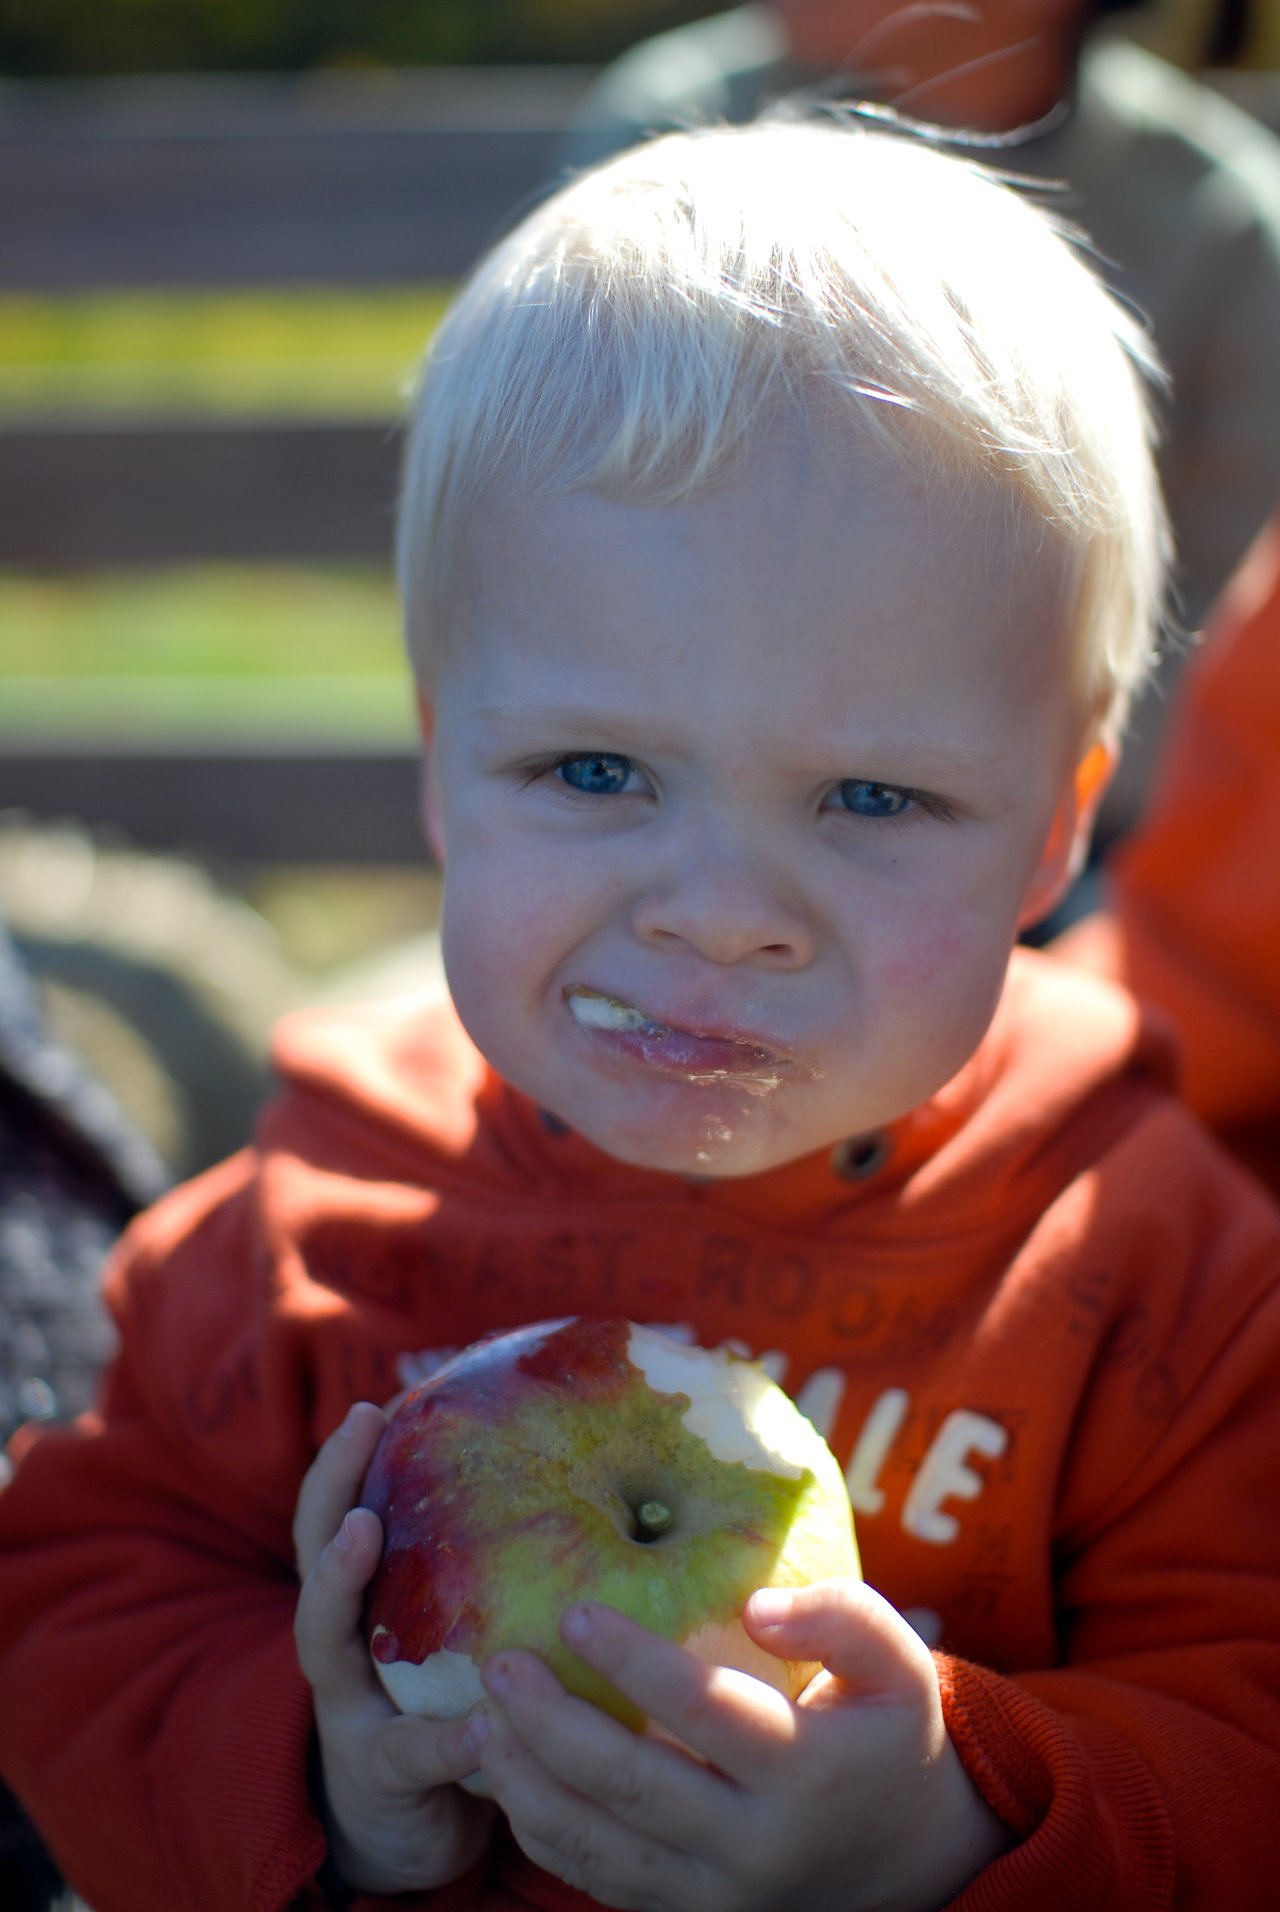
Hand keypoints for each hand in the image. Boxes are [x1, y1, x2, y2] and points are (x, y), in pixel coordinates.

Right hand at [293, 1403, 495, 1895]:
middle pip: (314, 1552)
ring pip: (324, 1638)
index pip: (344, 1515)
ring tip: (365, 1531)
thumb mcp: (459, 1638)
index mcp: (367, 1606)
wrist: (408, 1834)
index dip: (350, 1460)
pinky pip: (406, 1753)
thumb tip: (591, 1484)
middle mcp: (342, 1645)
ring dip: (340, 1580)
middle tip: (358, 1427)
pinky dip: (444, 1738)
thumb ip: (496, 1575)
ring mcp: (348, 1708)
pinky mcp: (378, 1778)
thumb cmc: (450, 1708)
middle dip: (329, 1485)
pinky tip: (483, 1725)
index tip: (378, 1403)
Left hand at [462, 1578, 1010, 1911]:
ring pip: (601, 1848)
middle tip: (500, 1663)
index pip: (705, 1710)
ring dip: (527, 1786)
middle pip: (633, 1786)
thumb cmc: (892, 1733)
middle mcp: (757, 1843)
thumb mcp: (898, 1665)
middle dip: (552, 1725)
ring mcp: (719, 1893)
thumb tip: (756, 1605)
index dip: (635, 1661)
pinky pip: (602, 1883)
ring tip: (479, 1721)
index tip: (575, 1613)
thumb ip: (840, 1618)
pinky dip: (544, 1836)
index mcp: (807, 1769)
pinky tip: (507, 1780)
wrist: (918, 1861)